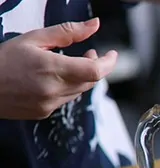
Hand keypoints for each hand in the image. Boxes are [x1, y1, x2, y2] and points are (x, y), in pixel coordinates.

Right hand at [0, 18, 117, 119]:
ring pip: (79, 92)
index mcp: (53, 69)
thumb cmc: (2, 60)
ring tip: (68, 64)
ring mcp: (50, 104)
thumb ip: (68, 32)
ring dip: (81, 78)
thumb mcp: (33, 39)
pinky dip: (66, 89)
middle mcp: (54, 90)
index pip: (95, 71)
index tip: (112, 54)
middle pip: (91, 82)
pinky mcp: (44, 113)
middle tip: (89, 53)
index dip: (109, 63)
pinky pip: (65, 100)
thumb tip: (94, 25)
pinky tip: (52, 79)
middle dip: (95, 67)